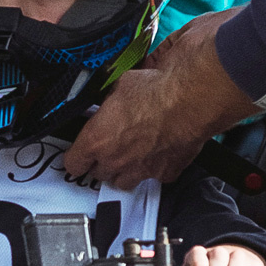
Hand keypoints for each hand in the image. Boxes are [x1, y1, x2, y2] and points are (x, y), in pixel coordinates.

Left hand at [64, 9, 255, 188]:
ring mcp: (142, 170)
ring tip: (131, 152)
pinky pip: (156, 175)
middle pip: (98, 173)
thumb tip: (107, 93)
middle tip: (109, 144)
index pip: (72, 163)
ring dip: (125, 170)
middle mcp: (117, 160)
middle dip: (101, 161)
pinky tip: (159, 150)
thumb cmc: (159, 87)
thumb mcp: (120, 84)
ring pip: (124, 181)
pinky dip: (156, 166)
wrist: (193, 96)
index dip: (75, 156)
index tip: (78, 151)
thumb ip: (108, 99)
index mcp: (97, 140)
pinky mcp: (167, 171)